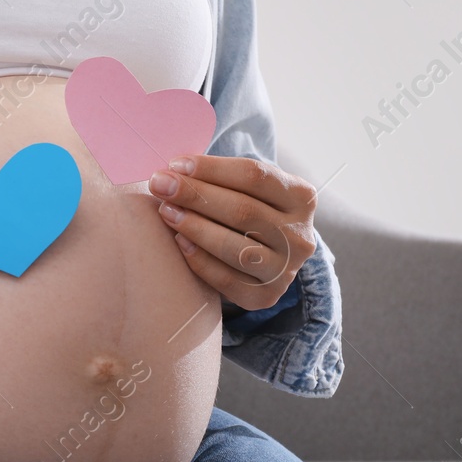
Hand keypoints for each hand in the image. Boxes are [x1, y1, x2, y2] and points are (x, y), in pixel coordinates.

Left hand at [147, 154, 316, 310]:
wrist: (264, 256)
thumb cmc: (247, 208)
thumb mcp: (248, 188)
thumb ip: (221, 176)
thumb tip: (173, 170)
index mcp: (302, 197)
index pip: (254, 175)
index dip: (211, 169)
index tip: (175, 164)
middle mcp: (300, 236)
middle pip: (243, 211)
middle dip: (195, 195)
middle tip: (160, 185)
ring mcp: (286, 270)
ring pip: (236, 248)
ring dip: (195, 227)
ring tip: (166, 212)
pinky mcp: (266, 296)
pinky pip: (227, 279)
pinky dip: (200, 260)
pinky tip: (179, 242)